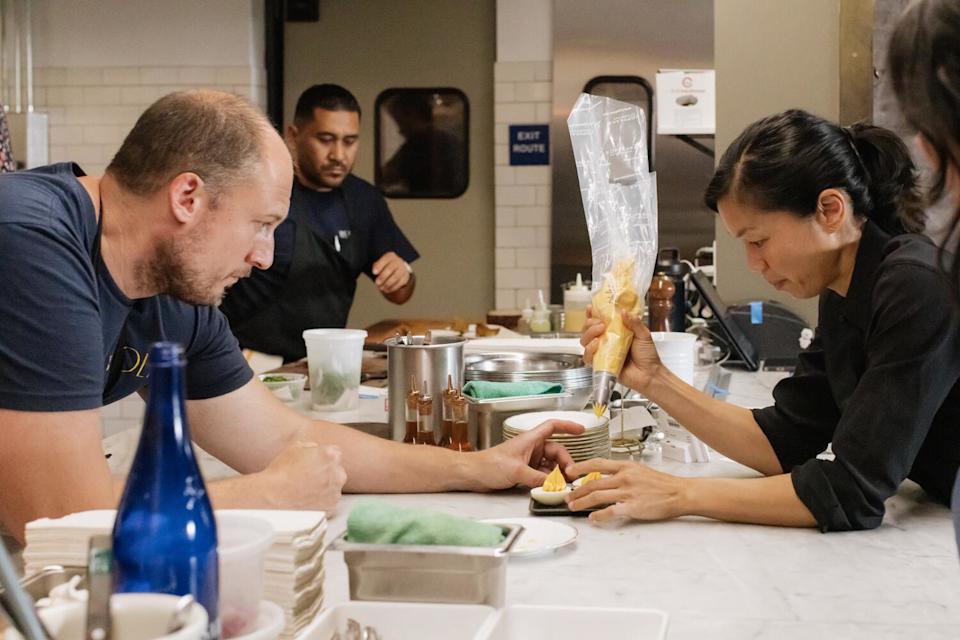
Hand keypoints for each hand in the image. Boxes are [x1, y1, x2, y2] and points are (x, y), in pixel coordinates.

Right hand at [261, 440, 346, 512]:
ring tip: (304, 490)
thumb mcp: (294, 448)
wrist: (272, 498)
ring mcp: (336, 492)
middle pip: (337, 470)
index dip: (322, 457)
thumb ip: (311, 446)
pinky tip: (306, 500)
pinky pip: (329, 502)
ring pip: (333, 487)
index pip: (334, 453)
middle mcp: (338, 474)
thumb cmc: (281, 472)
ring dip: (324, 487)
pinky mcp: (331, 508)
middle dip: (326, 472)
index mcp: (331, 455)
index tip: (313, 463)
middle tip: (308, 477)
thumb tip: (316, 449)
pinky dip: (321, 501)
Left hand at [372, 251, 411, 293]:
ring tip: (381, 287)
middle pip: (390, 269)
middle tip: (377, 283)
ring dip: (386, 284)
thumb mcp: (381, 263)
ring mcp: (402, 270)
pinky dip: (391, 288)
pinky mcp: (405, 278)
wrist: (399, 268)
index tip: (374, 272)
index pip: (385, 259)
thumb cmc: (386, 265)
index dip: (379, 266)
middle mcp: (398, 262)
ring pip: (395, 277)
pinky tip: (386, 289)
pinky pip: (399, 284)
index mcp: (390, 256)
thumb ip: (376, 265)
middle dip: (382, 277)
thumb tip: (374, 271)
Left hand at [475, 420, 584, 489]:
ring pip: (551, 465)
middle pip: (557, 451)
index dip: (568, 426)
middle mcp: (531, 448)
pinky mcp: (525, 471)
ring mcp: (528, 460)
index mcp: (529, 440)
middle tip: (572, 476)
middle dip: (566, 463)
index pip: (552, 426)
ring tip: (564, 485)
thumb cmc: (488, 465)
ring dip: (558, 474)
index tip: (582, 431)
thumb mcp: (516, 471)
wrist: (472, 474)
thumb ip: (537, 479)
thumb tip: (555, 486)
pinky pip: (543, 474)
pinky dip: (549, 481)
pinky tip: (553, 488)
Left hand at [565, 458, 686, 523]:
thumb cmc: (661, 483)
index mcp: (625, 466)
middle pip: (593, 482)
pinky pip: (610, 511)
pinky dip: (598, 516)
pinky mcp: (633, 507)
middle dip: (577, 490)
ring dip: (582, 502)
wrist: (679, 493)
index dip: (580, 467)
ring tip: (573, 506)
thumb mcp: (639, 470)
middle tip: (568, 496)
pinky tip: (593, 519)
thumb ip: (622, 471)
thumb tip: (606, 475)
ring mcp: (628, 492)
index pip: (597, 463)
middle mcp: (624, 477)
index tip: (569, 470)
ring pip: (597, 496)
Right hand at [581, 305, 662, 391]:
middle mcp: (606, 341)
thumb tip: (624, 311)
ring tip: (600, 331)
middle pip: (588, 330)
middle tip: (600, 322)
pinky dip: (589, 350)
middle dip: (590, 323)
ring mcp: (602, 353)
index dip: (592, 315)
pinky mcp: (600, 364)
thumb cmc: (647, 356)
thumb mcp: (643, 335)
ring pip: (585, 341)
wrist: (649, 374)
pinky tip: (597, 345)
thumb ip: (634, 322)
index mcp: (615, 332)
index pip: (598, 321)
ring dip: (589, 333)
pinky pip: (587, 357)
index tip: (591, 309)